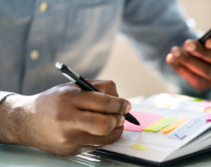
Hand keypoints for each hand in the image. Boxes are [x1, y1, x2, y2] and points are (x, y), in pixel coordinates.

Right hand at [0, 80, 130, 155]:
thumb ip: (97, 88)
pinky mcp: (70, 150)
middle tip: (121, 115)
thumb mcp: (71, 87)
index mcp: (68, 98)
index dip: (120, 104)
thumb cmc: (52, 102)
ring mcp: (68, 138)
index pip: (104, 102)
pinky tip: (101, 131)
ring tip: (115, 123)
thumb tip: (120, 100)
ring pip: (104, 137)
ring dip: (115, 130)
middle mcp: (67, 119)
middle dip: (119, 119)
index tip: (126, 104)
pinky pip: (96, 145)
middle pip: (105, 123)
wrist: (26, 121)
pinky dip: (104, 137)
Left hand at [166, 38, 210, 90]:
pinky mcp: (205, 85)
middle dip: (201, 52)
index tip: (207, 41)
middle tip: (187, 44)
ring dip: (188, 60)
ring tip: (175, 51)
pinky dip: (179, 68)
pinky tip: (170, 59)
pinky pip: (192, 78)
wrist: (204, 62)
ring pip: (205, 71)